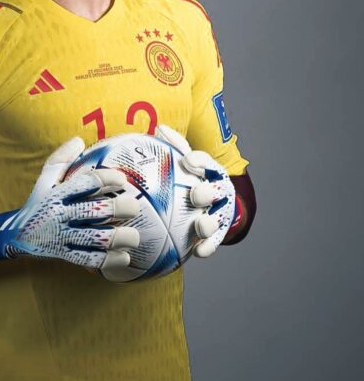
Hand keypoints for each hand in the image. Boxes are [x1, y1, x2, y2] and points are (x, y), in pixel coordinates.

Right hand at [0, 137, 140, 271]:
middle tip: (133, 207)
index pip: (85, 183)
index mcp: (57, 194)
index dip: (106, 179)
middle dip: (118, 208)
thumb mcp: (44, 180)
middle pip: (94, 211)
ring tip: (135, 236)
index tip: (122, 180)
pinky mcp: (64, 255)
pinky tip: (124, 257)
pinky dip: (109, 260)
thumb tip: (79, 140)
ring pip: (94, 238)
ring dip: (118, 238)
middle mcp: (59, 215)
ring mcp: (61, 237)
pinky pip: (89, 260)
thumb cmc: (38, 202)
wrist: (15, 235)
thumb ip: (61, 159)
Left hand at [155, 124, 235, 257]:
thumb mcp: (183, 162)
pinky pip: (215, 241)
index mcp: (209, 171)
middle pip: (216, 189)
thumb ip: (173, 147)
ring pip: (217, 216)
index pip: (206, 162)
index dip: (200, 161)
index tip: (188, 161)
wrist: (210, 205)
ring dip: (210, 222)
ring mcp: (220, 211)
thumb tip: (159, 128)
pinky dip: (208, 246)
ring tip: (201, 226)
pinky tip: (198, 253)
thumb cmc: (189, 178)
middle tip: (196, 195)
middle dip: (207, 192)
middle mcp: (219, 189)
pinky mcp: (220, 232)